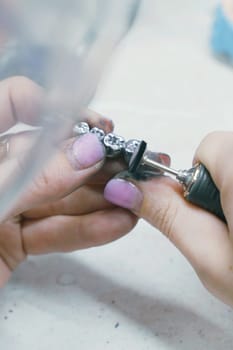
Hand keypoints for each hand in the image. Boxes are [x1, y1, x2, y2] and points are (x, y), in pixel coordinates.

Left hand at [0, 76, 136, 286]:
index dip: (53, 105)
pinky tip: (118, 224)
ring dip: (100, 200)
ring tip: (136, 198)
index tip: (91, 122)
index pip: (11, 103)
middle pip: (49, 156)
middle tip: (129, 164)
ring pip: (58, 197)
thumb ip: (32, 178)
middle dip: (93, 161)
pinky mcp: (14, 241)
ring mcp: (4, 206)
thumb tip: (85, 152)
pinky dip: (87, 230)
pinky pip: (55, 231)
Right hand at [104, 131, 232, 306]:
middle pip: (221, 156)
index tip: (194, 206)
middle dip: (209, 189)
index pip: (208, 147)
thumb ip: (167, 215)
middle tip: (221, 227)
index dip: (192, 180)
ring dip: (226, 195)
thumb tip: (126, 187)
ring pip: (232, 170)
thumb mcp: (208, 255)